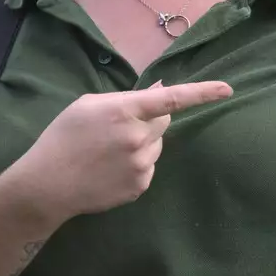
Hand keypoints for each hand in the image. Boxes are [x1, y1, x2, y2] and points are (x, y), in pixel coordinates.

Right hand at [10, 79, 232, 222]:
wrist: (47, 184)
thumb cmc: (63, 136)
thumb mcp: (89, 104)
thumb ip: (127, 97)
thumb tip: (161, 89)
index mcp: (125, 110)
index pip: (172, 99)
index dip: (202, 93)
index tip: (227, 90)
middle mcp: (139, 137)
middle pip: (164, 122)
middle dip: (151, 120)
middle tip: (119, 126)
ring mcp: (141, 164)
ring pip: (156, 146)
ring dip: (142, 143)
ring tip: (108, 151)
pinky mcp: (140, 186)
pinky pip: (148, 167)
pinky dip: (135, 164)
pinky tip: (109, 168)